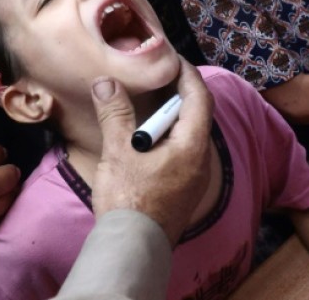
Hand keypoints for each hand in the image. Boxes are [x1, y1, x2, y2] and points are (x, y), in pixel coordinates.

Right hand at [89, 57, 213, 244]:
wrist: (133, 248)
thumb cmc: (130, 200)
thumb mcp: (119, 151)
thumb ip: (115, 113)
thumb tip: (106, 82)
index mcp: (193, 146)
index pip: (199, 97)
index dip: (187, 74)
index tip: (172, 59)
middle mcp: (201, 160)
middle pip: (197, 115)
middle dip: (179, 93)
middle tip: (158, 78)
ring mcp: (194, 178)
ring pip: (189, 135)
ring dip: (172, 117)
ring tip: (148, 105)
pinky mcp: (184, 190)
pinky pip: (182, 152)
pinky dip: (168, 137)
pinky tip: (146, 140)